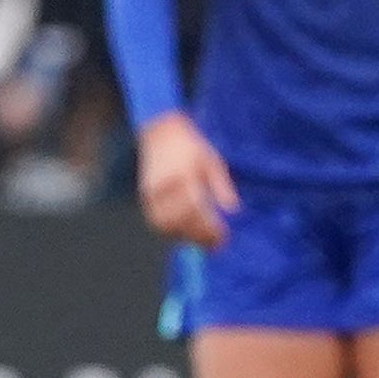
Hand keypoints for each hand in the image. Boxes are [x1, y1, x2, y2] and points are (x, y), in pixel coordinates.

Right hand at [136, 111, 236, 248]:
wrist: (160, 133)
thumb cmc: (191, 147)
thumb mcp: (212, 161)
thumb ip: (222, 186)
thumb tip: (233, 209)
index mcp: (183, 176)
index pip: (196, 209)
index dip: (209, 227)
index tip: (224, 238)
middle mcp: (164, 187)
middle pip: (179, 221)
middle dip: (198, 236)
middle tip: (215, 245)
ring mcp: (151, 193)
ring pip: (165, 225)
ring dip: (184, 237)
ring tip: (203, 242)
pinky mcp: (145, 197)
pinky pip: (157, 221)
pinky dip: (172, 232)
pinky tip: (188, 234)